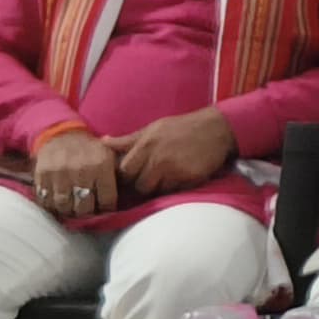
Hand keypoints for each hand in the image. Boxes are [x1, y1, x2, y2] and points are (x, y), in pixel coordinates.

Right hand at [27, 126, 121, 222]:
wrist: (61, 135)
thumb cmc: (89, 150)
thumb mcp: (109, 156)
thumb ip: (117, 176)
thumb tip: (123, 200)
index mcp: (102, 165)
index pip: (107, 200)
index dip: (107, 208)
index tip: (104, 208)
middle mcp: (81, 170)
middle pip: (85, 208)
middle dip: (87, 212)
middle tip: (88, 210)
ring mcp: (60, 173)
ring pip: (65, 207)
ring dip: (69, 211)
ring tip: (73, 208)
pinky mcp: (42, 175)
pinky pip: (47, 201)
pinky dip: (53, 206)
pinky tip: (59, 202)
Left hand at [114, 110, 237, 198]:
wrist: (217, 128)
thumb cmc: (181, 127)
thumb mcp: (152, 128)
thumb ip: (128, 140)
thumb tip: (102, 142)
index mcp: (145, 145)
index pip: (124, 171)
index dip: (126, 176)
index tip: (133, 175)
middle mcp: (158, 159)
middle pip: (138, 185)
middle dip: (142, 184)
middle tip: (151, 178)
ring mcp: (174, 170)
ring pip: (156, 191)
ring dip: (159, 188)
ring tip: (166, 178)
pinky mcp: (190, 178)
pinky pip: (174, 191)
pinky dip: (175, 188)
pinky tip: (180, 177)